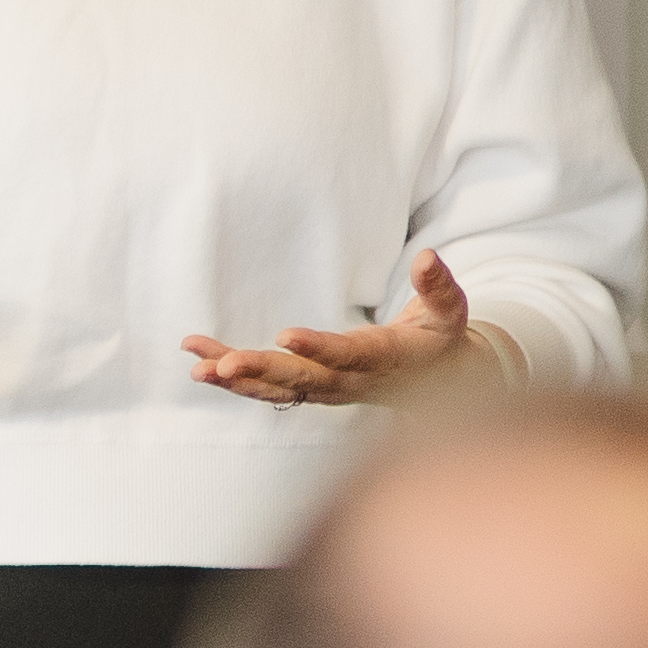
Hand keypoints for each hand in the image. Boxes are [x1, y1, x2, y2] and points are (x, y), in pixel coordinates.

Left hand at [184, 250, 492, 405]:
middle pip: (302, 381)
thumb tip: (425, 256)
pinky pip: (269, 389)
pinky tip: (199, 365)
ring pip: (278, 389)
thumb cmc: (440, 339)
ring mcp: (328, 390)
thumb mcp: (449, 312)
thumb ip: (438, 286)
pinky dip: (235, 380)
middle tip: (222, 365)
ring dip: (237, 380)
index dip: (319, 349)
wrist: (439, 384)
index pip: (348, 356)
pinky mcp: (311, 390)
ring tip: (198, 367)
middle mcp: (351, 381)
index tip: (286, 336)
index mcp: (384, 360)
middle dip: (262, 372)